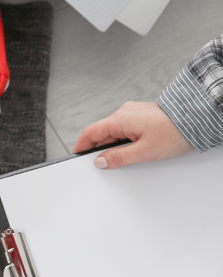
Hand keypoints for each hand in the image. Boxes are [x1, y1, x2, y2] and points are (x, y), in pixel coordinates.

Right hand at [73, 101, 191, 168]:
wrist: (198, 119)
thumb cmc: (176, 131)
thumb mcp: (144, 151)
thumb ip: (119, 157)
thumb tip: (101, 161)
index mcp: (120, 119)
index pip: (90, 133)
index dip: (81, 146)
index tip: (77, 156)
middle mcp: (124, 112)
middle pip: (102, 133)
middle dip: (99, 149)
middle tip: (101, 164)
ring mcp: (134, 113)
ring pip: (114, 131)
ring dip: (113, 145)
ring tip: (123, 158)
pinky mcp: (142, 116)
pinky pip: (125, 128)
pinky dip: (123, 139)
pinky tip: (132, 148)